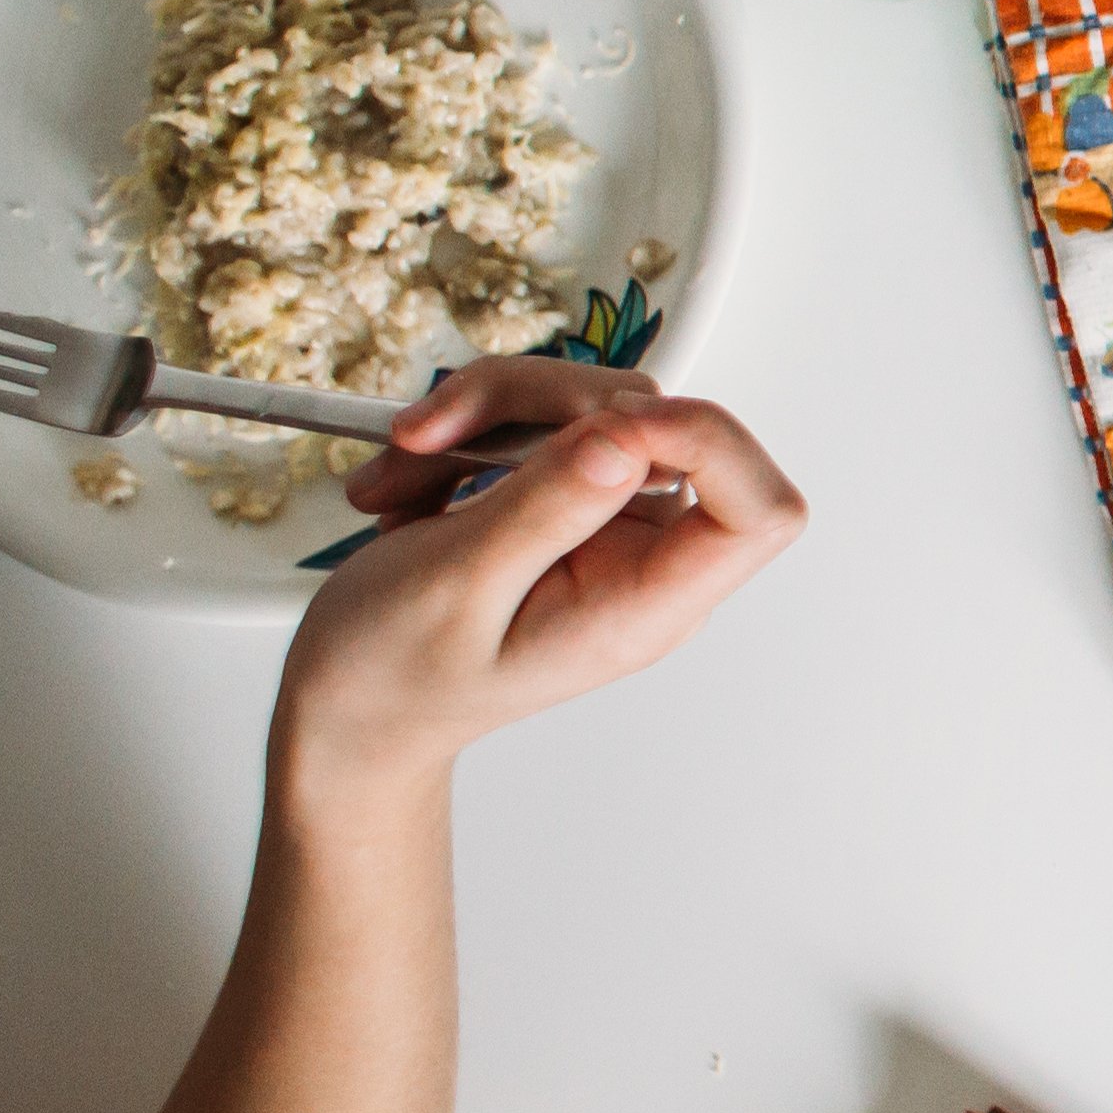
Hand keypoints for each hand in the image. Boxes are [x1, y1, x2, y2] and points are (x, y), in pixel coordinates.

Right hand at [278, 364, 804, 787]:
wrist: (350, 707)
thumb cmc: (393, 675)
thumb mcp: (454, 588)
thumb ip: (546, 510)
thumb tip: (626, 438)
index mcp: (646, 606)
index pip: (762, 511)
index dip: (707, 441)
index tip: (598, 425)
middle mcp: (644, 560)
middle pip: (654, 424)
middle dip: (534, 404)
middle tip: (430, 435)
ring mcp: (607, 526)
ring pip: (589, 407)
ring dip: (479, 417)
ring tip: (396, 472)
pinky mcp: (564, 498)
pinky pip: (539, 423)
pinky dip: (462, 434)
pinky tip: (402, 485)